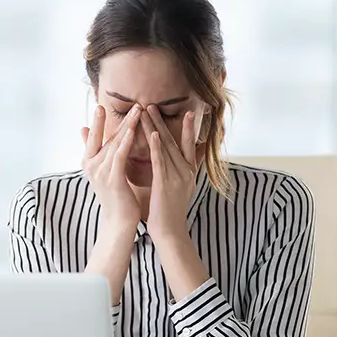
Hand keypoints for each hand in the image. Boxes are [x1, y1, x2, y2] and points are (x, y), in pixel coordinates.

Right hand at [81, 104, 141, 232]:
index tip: (100, 105)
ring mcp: (101, 172)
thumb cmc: (114, 195)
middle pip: (105, 137)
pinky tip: (132, 131)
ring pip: (114, 143)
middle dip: (117, 119)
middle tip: (129, 103)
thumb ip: (94, 150)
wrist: (119, 221)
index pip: (93, 137)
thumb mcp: (101, 170)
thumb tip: (82, 129)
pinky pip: (120, 156)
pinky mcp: (113, 179)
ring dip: (127, 125)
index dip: (97, 121)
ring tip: (137, 111)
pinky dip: (126, 142)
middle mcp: (91, 166)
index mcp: (89, 162)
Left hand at [141, 105, 199, 241]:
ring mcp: (177, 177)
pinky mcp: (165, 183)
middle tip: (153, 104)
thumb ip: (183, 172)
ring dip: (156, 127)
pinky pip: (160, 161)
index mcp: (189, 172)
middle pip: (175, 141)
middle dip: (164, 122)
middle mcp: (186, 172)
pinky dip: (156, 146)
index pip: (189, 145)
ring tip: (146, 111)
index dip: (188, 129)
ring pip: (166, 147)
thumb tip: (187, 161)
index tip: (188, 112)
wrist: (170, 232)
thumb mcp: (181, 189)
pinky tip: (152, 134)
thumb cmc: (170, 211)